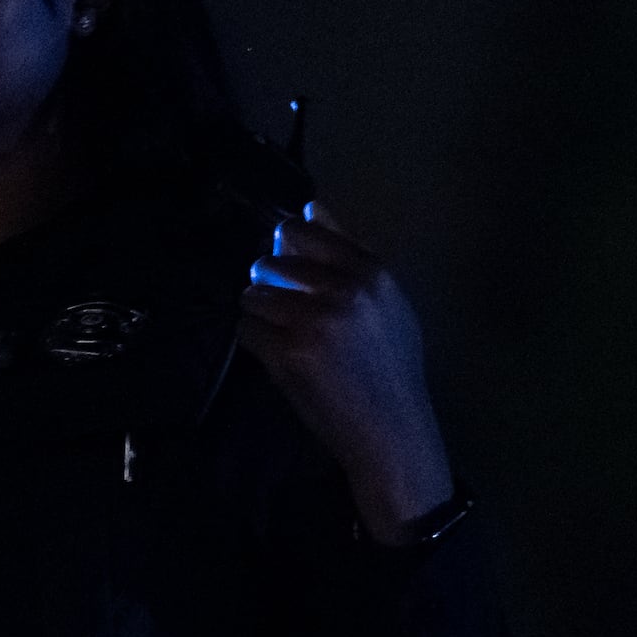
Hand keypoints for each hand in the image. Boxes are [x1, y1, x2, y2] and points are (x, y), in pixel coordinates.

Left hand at [237, 201, 454, 542]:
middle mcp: (344, 289)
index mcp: (373, 272)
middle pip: (270, 261)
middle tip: (286, 314)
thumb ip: (350, 253)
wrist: (391, 432)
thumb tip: (311, 204)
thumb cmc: (390, 367)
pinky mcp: (288, 351)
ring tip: (285, 338)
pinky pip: (245, 329)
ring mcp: (313, 319)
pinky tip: (279, 358)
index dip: (285, 247)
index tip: (286, 267)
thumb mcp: (387, 303)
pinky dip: (254, 342)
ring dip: (259, 315)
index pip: (304, 230)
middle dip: (269, 285)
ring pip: (252, 294)